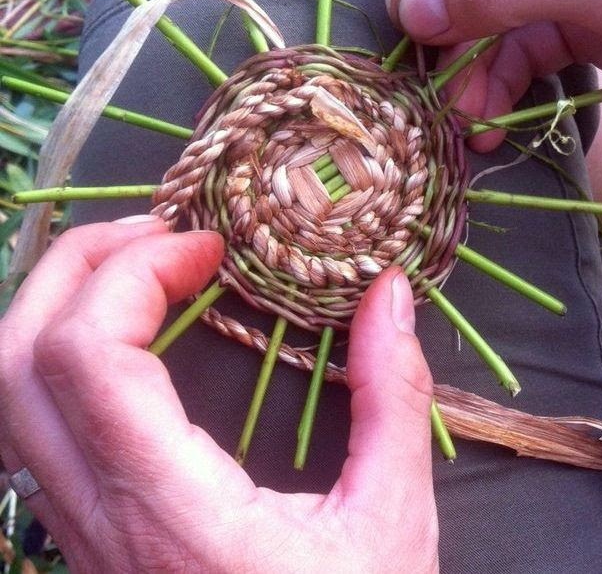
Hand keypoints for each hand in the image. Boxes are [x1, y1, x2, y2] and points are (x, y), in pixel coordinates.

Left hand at [0, 218, 437, 572]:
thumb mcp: (394, 520)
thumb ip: (393, 397)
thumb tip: (388, 293)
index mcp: (169, 510)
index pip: (87, 358)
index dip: (134, 273)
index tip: (209, 249)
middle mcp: (97, 518)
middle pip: (17, 360)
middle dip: (79, 265)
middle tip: (162, 234)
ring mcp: (78, 531)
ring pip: (8, 396)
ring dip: (61, 306)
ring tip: (140, 270)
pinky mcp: (85, 536)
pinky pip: (33, 426)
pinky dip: (66, 353)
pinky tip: (132, 340)